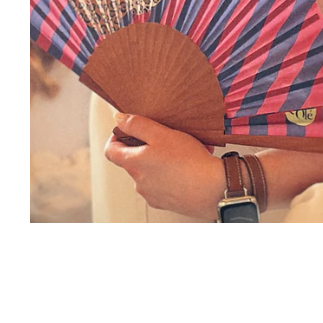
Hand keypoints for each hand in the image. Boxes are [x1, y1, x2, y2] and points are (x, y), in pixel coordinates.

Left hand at [102, 113, 223, 219]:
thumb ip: (137, 125)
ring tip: (182, 153)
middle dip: (145, 148)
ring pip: (148, 173)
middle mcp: (138, 182)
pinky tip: (186, 169)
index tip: (130, 130)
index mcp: (133, 164)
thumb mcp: (161, 134)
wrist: (213, 190)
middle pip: (131, 160)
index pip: (110, 151)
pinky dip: (169, 175)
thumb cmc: (188, 161)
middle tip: (165, 138)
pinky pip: (162, 185)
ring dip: (159, 162)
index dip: (117, 137)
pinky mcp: (166, 203)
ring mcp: (151, 195)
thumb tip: (118, 119)